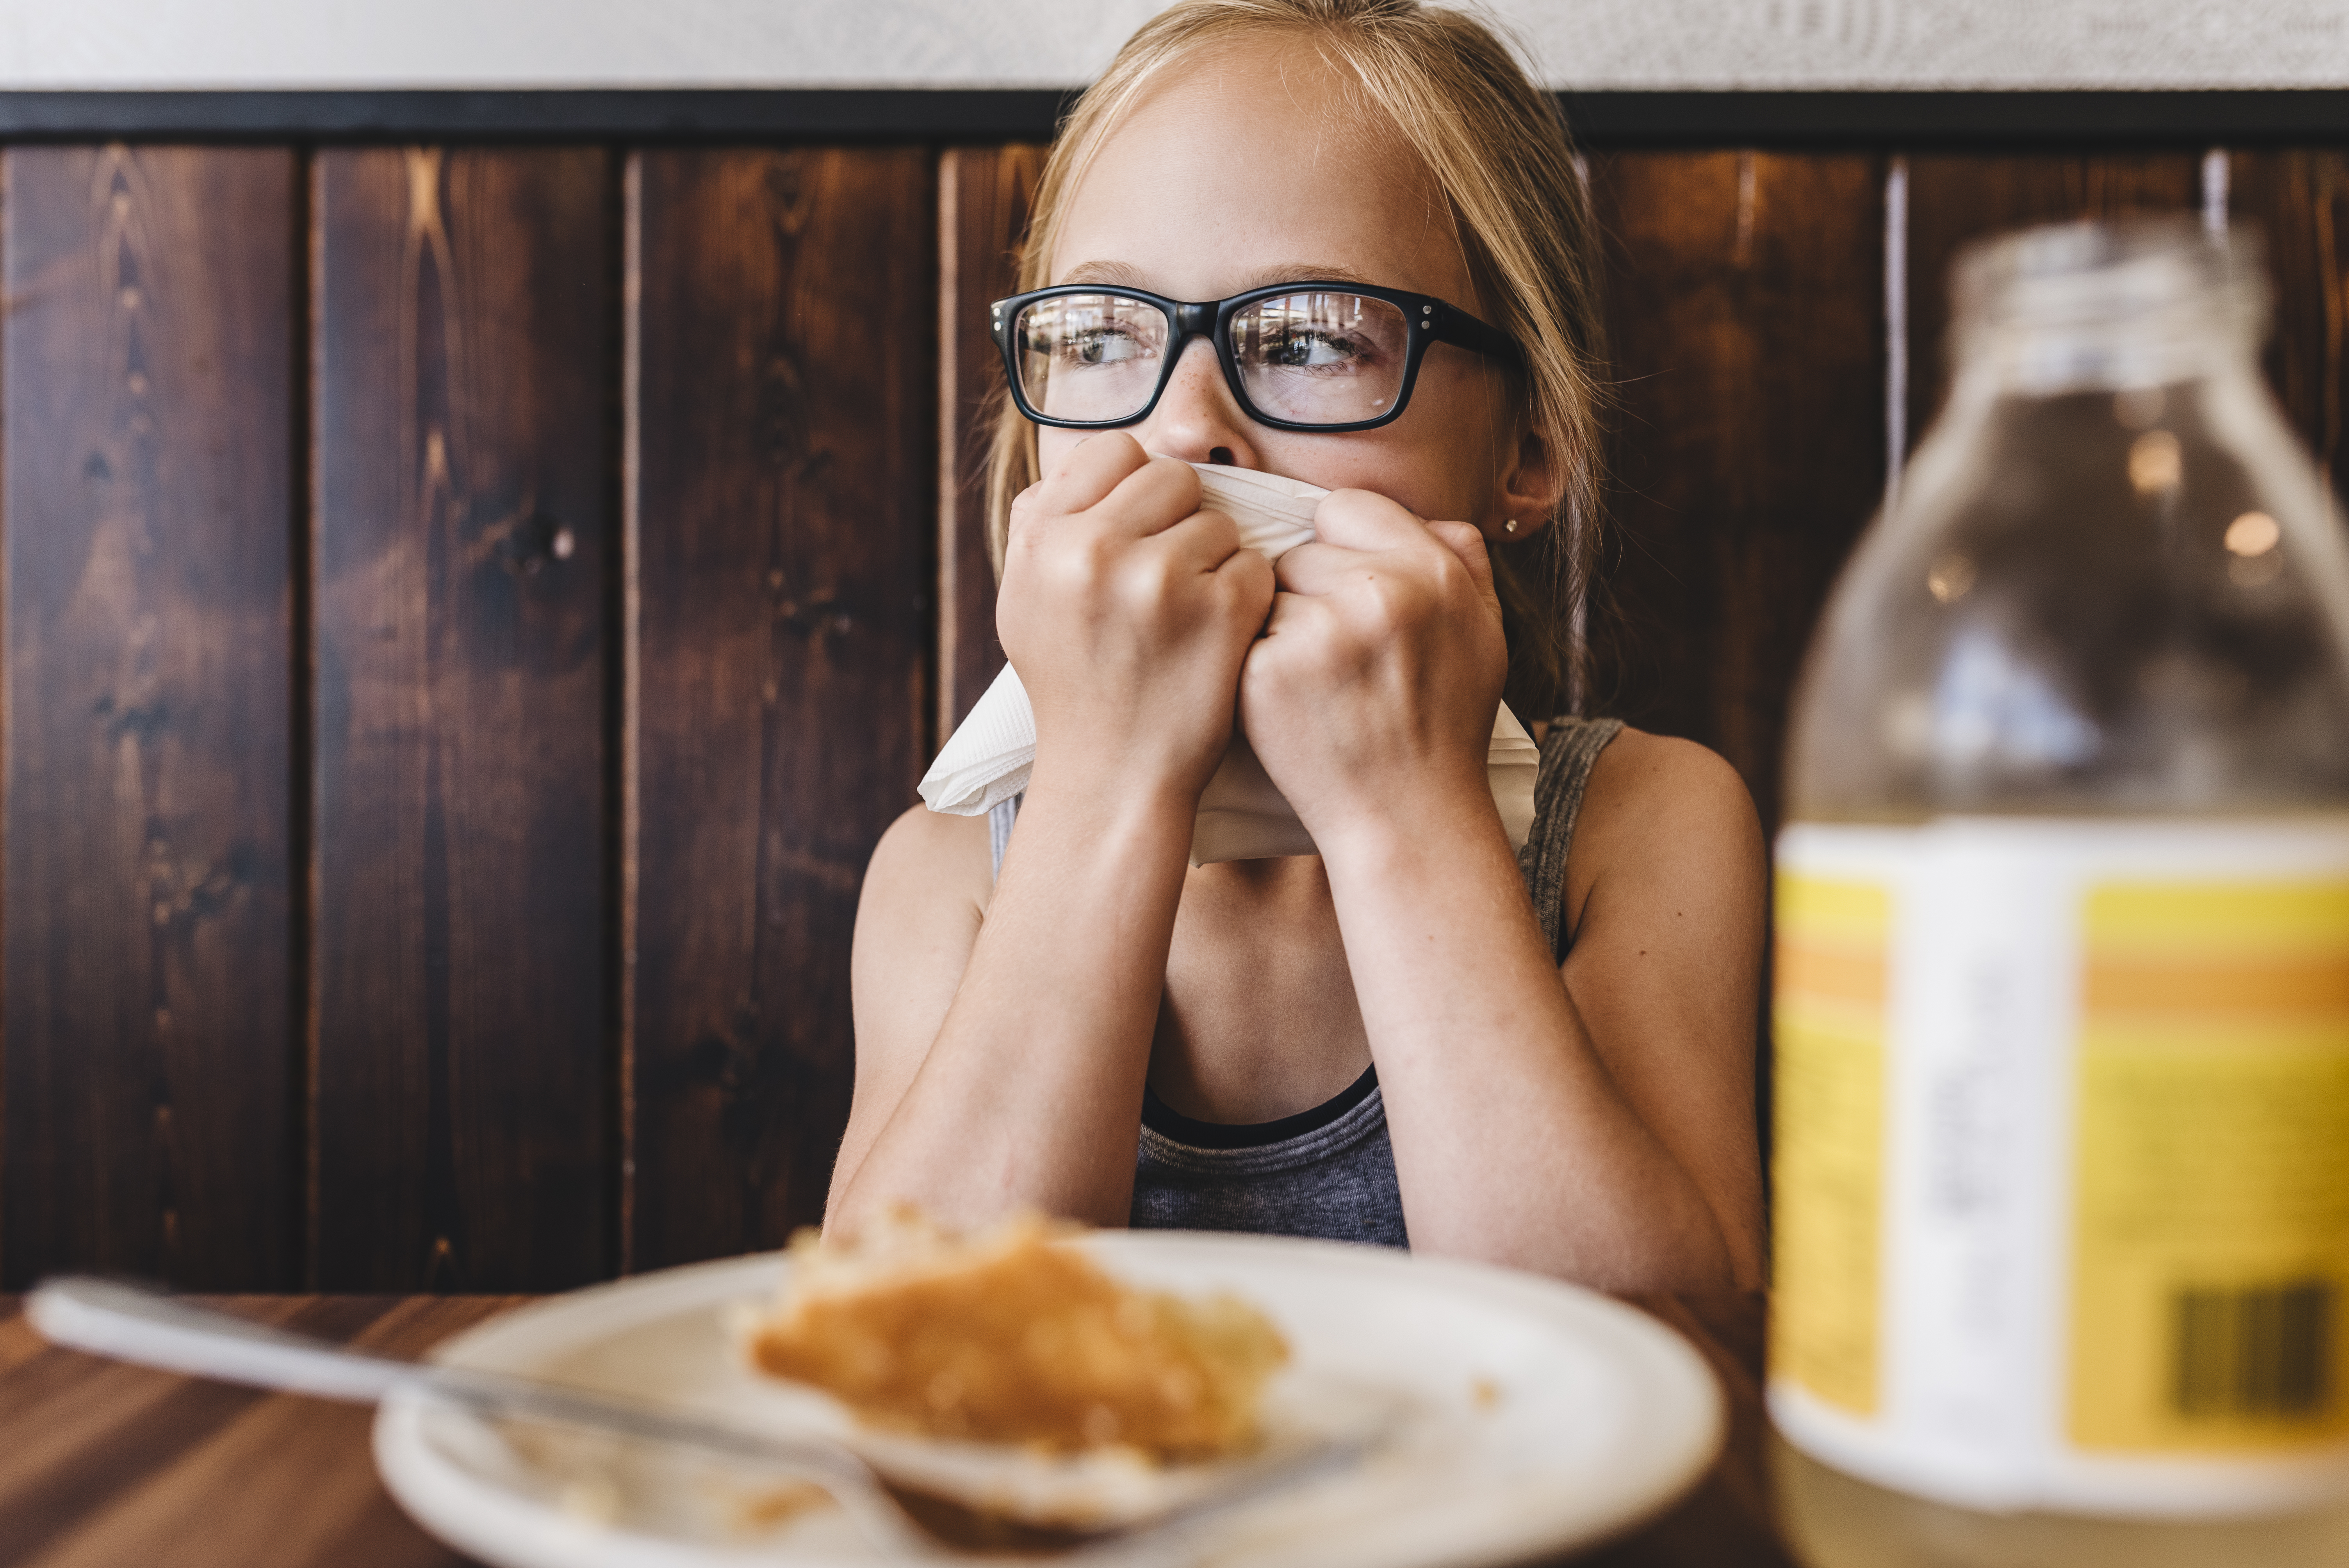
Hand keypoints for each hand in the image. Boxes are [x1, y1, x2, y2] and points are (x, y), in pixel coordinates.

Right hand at [997, 434, 1276, 803]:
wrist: (1113, 777)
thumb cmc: (1075, 686)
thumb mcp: (1027, 601)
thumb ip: (1044, 526)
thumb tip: (1090, 464)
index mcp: (1044, 540)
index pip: (1111, 450)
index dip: (1132, 487)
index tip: (1136, 531)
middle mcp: (1095, 550)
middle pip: (1171, 476)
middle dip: (1178, 520)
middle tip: (1166, 580)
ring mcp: (1162, 578)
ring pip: (1218, 520)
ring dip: (1214, 561)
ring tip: (1185, 617)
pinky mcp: (1222, 607)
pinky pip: (1254, 564)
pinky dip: (1245, 598)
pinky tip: (1215, 639)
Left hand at [1238, 490, 1506, 850]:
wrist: (1406, 818)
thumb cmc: (1444, 727)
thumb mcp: (1485, 634)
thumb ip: (1463, 562)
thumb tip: (1429, 517)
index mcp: (1433, 572)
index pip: (1346, 507)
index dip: (1340, 548)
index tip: (1345, 590)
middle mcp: (1380, 593)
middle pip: (1299, 550)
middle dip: (1308, 592)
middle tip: (1334, 651)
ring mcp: (1320, 633)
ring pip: (1265, 593)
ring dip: (1278, 627)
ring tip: (1315, 679)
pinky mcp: (1267, 671)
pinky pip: (1242, 637)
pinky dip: (1255, 665)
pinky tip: (1289, 701)